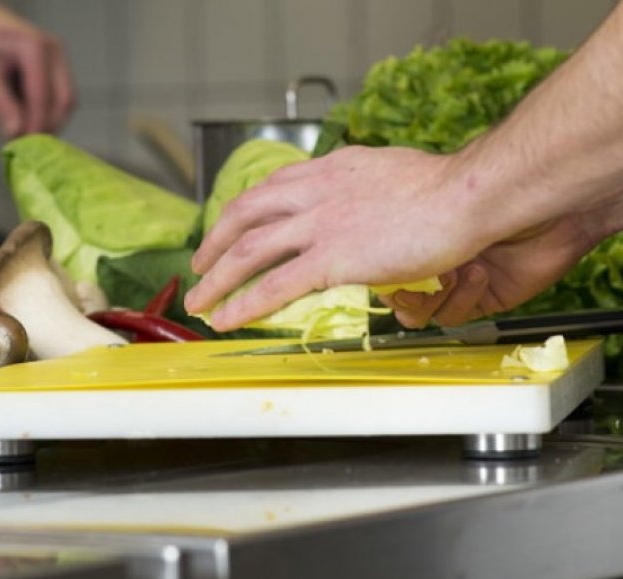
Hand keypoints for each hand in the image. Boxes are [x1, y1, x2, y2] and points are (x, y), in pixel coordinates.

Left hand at [0, 0, 74, 136]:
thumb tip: (16, 133)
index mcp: (34, 48)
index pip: (42, 96)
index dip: (36, 125)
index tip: (25, 147)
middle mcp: (54, 51)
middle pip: (63, 100)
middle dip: (47, 126)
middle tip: (26, 145)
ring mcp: (60, 58)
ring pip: (66, 101)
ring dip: (49, 121)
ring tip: (24, 133)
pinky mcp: (60, 68)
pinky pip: (61, 97)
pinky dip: (47, 112)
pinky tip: (29, 120)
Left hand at [185, 143, 609, 332]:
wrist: (467, 196)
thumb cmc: (446, 189)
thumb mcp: (390, 174)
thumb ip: (364, 189)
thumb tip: (363, 206)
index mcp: (330, 170)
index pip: (272, 188)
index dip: (245, 210)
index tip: (232, 225)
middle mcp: (314, 192)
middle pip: (245, 214)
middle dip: (215, 242)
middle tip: (200, 263)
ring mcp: (319, 225)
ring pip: (248, 252)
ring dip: (217, 278)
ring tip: (200, 300)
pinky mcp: (330, 258)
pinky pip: (272, 287)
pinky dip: (243, 305)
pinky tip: (227, 319)